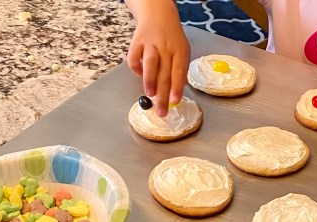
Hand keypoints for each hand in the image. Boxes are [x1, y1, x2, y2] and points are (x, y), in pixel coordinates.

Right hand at [126, 1, 189, 116]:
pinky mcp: (137, 42)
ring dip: (149, 81)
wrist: (158, 14)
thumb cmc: (172, 37)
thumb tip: (180, 89)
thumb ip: (181, 69)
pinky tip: (139, 76)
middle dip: (163, 95)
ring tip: (150, 95)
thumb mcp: (183, 50)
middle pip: (164, 74)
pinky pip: (134, 57)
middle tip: (161, 111)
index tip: (174, 102)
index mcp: (179, 50)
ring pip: (150, 64)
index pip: (179, 72)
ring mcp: (150, 44)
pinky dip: (135, 68)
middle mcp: (165, 47)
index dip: (177, 88)